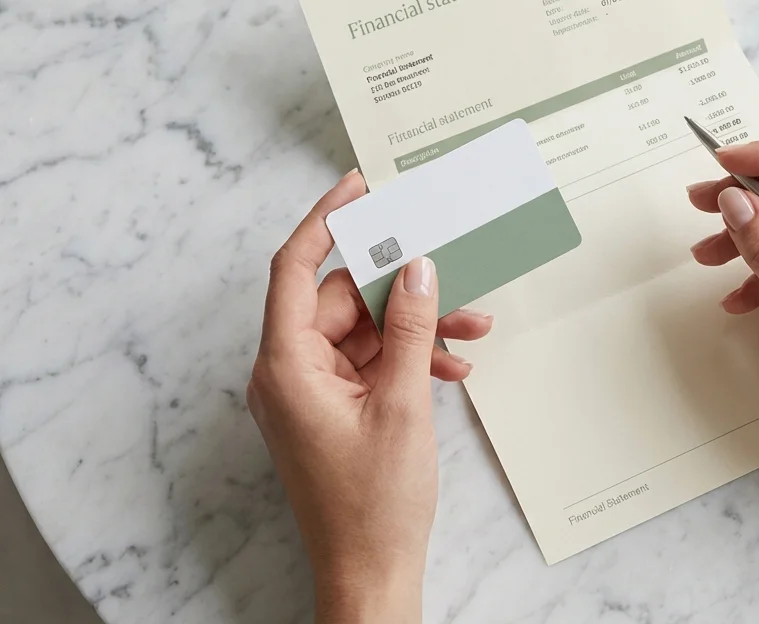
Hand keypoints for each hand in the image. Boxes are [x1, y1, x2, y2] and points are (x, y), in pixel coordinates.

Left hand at [246, 170, 491, 621]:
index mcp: (286, 366)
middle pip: (340, 298)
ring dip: (416, 325)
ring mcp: (310, 391)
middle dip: (402, 285)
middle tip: (452, 264)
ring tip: (473, 326)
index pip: (294, 268)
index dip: (326, 220)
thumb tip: (419, 268)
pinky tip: (454, 365)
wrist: (370, 572)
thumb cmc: (373, 506)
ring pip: (363, 329)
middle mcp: (288, 372)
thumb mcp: (403, 404)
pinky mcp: (333, 408)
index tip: (359, 186)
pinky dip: (409, 357)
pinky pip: (370, 361)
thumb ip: (411, 328)